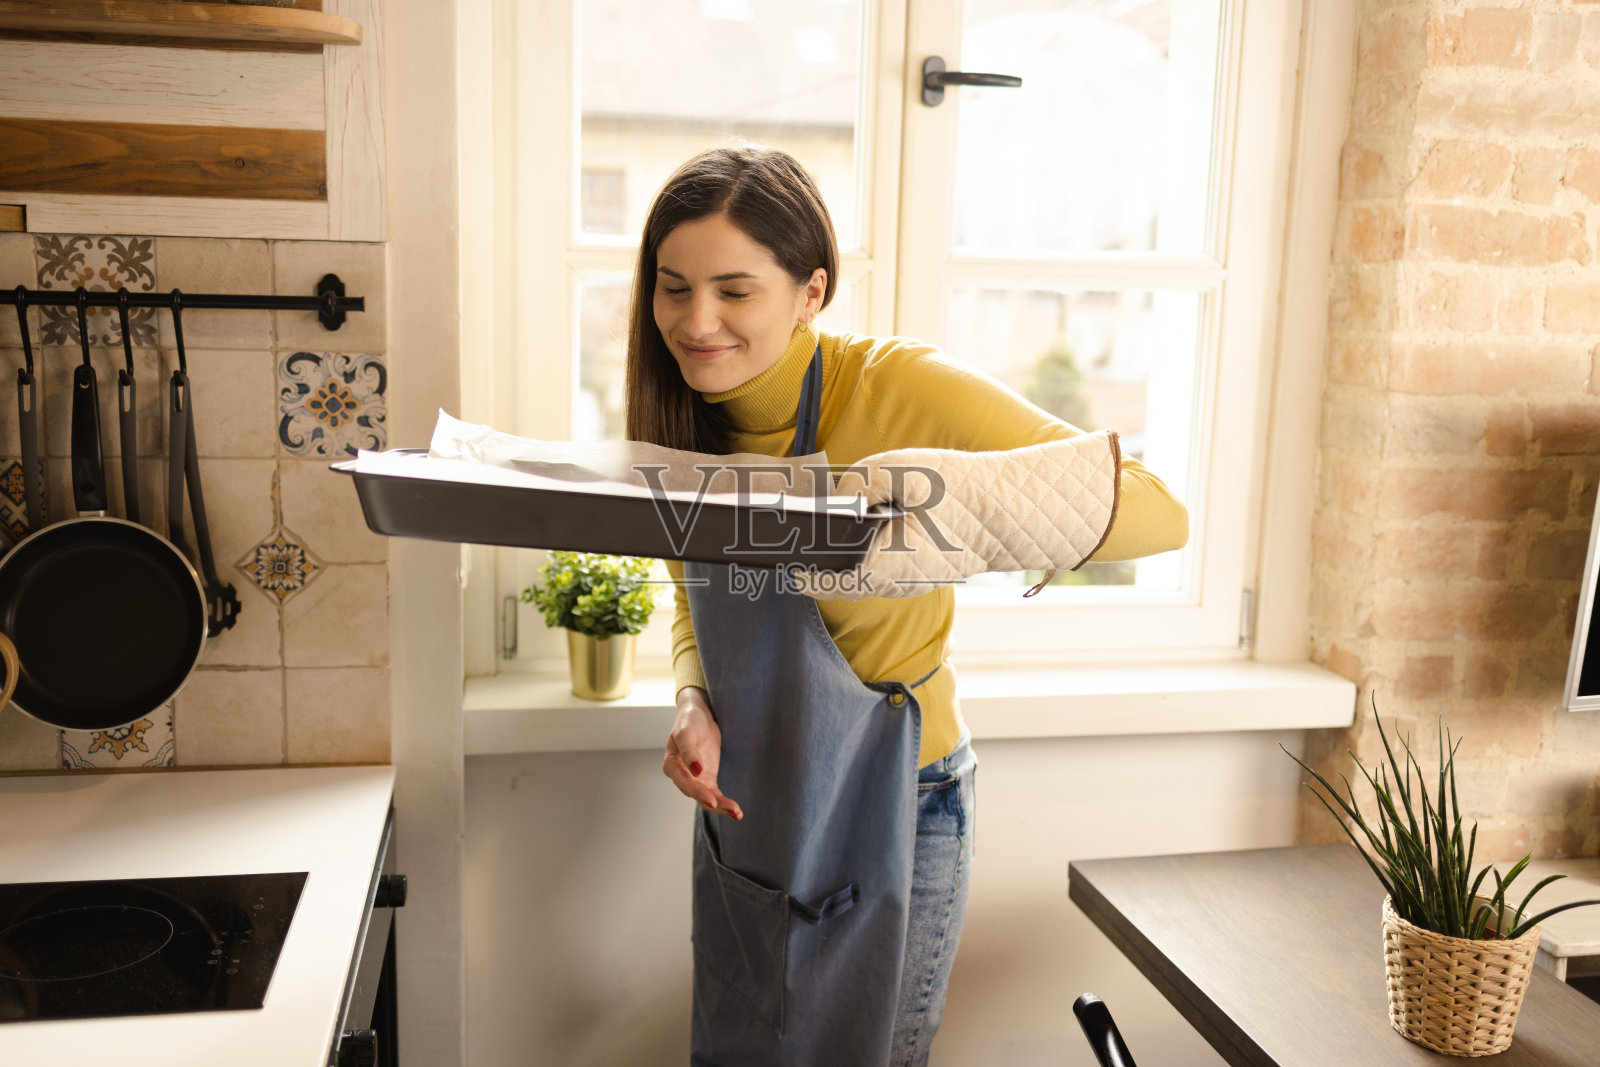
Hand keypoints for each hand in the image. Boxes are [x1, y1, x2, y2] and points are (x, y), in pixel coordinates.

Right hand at [663, 687, 742, 819]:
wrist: (699, 715)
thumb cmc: (689, 721)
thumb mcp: (686, 732)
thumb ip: (688, 751)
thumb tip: (695, 770)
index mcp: (671, 764)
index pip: (683, 781)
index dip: (697, 792)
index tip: (711, 800)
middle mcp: (681, 776)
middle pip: (695, 793)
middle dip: (712, 803)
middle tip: (732, 809)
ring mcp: (694, 779)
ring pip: (706, 798)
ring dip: (721, 807)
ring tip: (737, 814)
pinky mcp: (707, 779)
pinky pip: (715, 794)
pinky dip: (724, 803)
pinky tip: (736, 812)